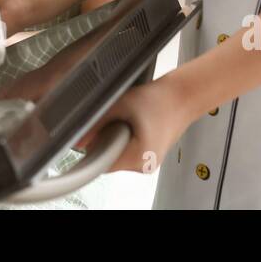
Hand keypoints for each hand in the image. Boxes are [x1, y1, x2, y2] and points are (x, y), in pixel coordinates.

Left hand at [73, 78, 188, 173]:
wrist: (183, 95)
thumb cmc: (158, 99)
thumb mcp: (121, 105)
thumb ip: (96, 122)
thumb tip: (77, 138)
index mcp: (139, 158)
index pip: (102, 163)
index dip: (94, 146)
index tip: (95, 131)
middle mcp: (144, 166)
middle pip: (110, 160)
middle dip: (106, 140)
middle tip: (117, 118)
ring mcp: (148, 163)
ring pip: (118, 155)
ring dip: (115, 138)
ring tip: (128, 119)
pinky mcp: (149, 156)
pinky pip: (128, 151)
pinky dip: (126, 138)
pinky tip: (134, 123)